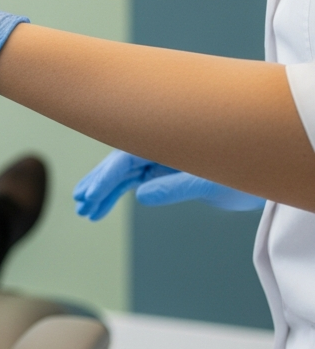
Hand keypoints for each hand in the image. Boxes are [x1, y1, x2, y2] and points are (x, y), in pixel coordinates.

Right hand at [73, 151, 265, 220]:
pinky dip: (121, 189)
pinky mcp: (169, 167)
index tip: (88, 197)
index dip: (105, 179)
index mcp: (165, 140)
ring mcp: (164, 155)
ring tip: (88, 208)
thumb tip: (142, 195)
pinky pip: (137, 177)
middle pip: (120, 162)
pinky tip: (106, 200)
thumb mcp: (211, 180)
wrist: (267, 168)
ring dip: (106, 189)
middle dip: (99, 184)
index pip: (125, 159)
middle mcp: (161, 145)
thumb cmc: (246, 168)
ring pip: (126, 171)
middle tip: (82, 204)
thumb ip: (174, 186)